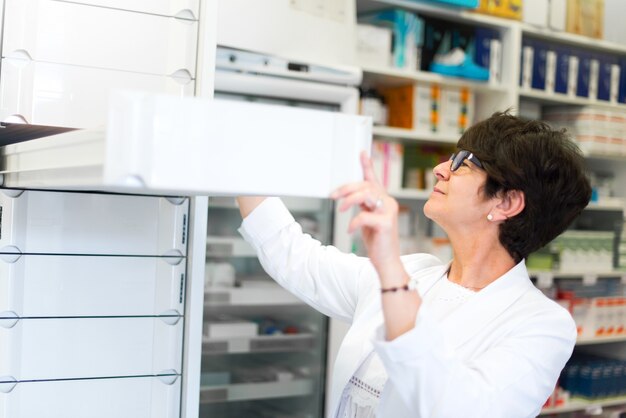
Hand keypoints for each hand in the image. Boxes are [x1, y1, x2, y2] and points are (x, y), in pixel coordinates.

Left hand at [331, 151, 403, 279]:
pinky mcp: (386, 224)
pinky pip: (364, 216)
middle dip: (346, 188)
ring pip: (366, 194)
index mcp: (383, 200)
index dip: (367, 165)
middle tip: (333, 196)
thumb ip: (363, 206)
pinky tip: (350, 230)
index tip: (361, 152)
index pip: (374, 179)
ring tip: (340, 210)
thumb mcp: (367, 219)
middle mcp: (388, 203)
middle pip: (365, 185)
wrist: (386, 261)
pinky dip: (353, 222)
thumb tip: (349, 196)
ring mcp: (389, 212)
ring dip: (349, 200)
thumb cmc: (377, 241)